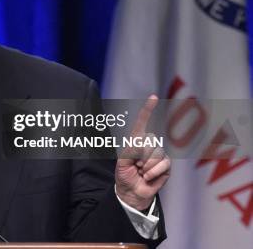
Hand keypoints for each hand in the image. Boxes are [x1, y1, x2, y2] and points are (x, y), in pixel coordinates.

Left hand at [115, 95, 170, 210]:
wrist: (131, 192)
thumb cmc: (125, 175)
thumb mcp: (122, 161)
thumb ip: (131, 150)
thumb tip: (143, 142)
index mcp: (137, 140)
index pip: (142, 122)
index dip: (148, 109)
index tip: (153, 97)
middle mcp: (149, 144)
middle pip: (149, 142)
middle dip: (139, 156)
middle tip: (136, 166)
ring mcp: (159, 154)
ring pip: (156, 154)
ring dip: (146, 167)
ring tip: (141, 171)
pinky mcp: (166, 165)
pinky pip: (163, 164)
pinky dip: (152, 173)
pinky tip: (148, 177)